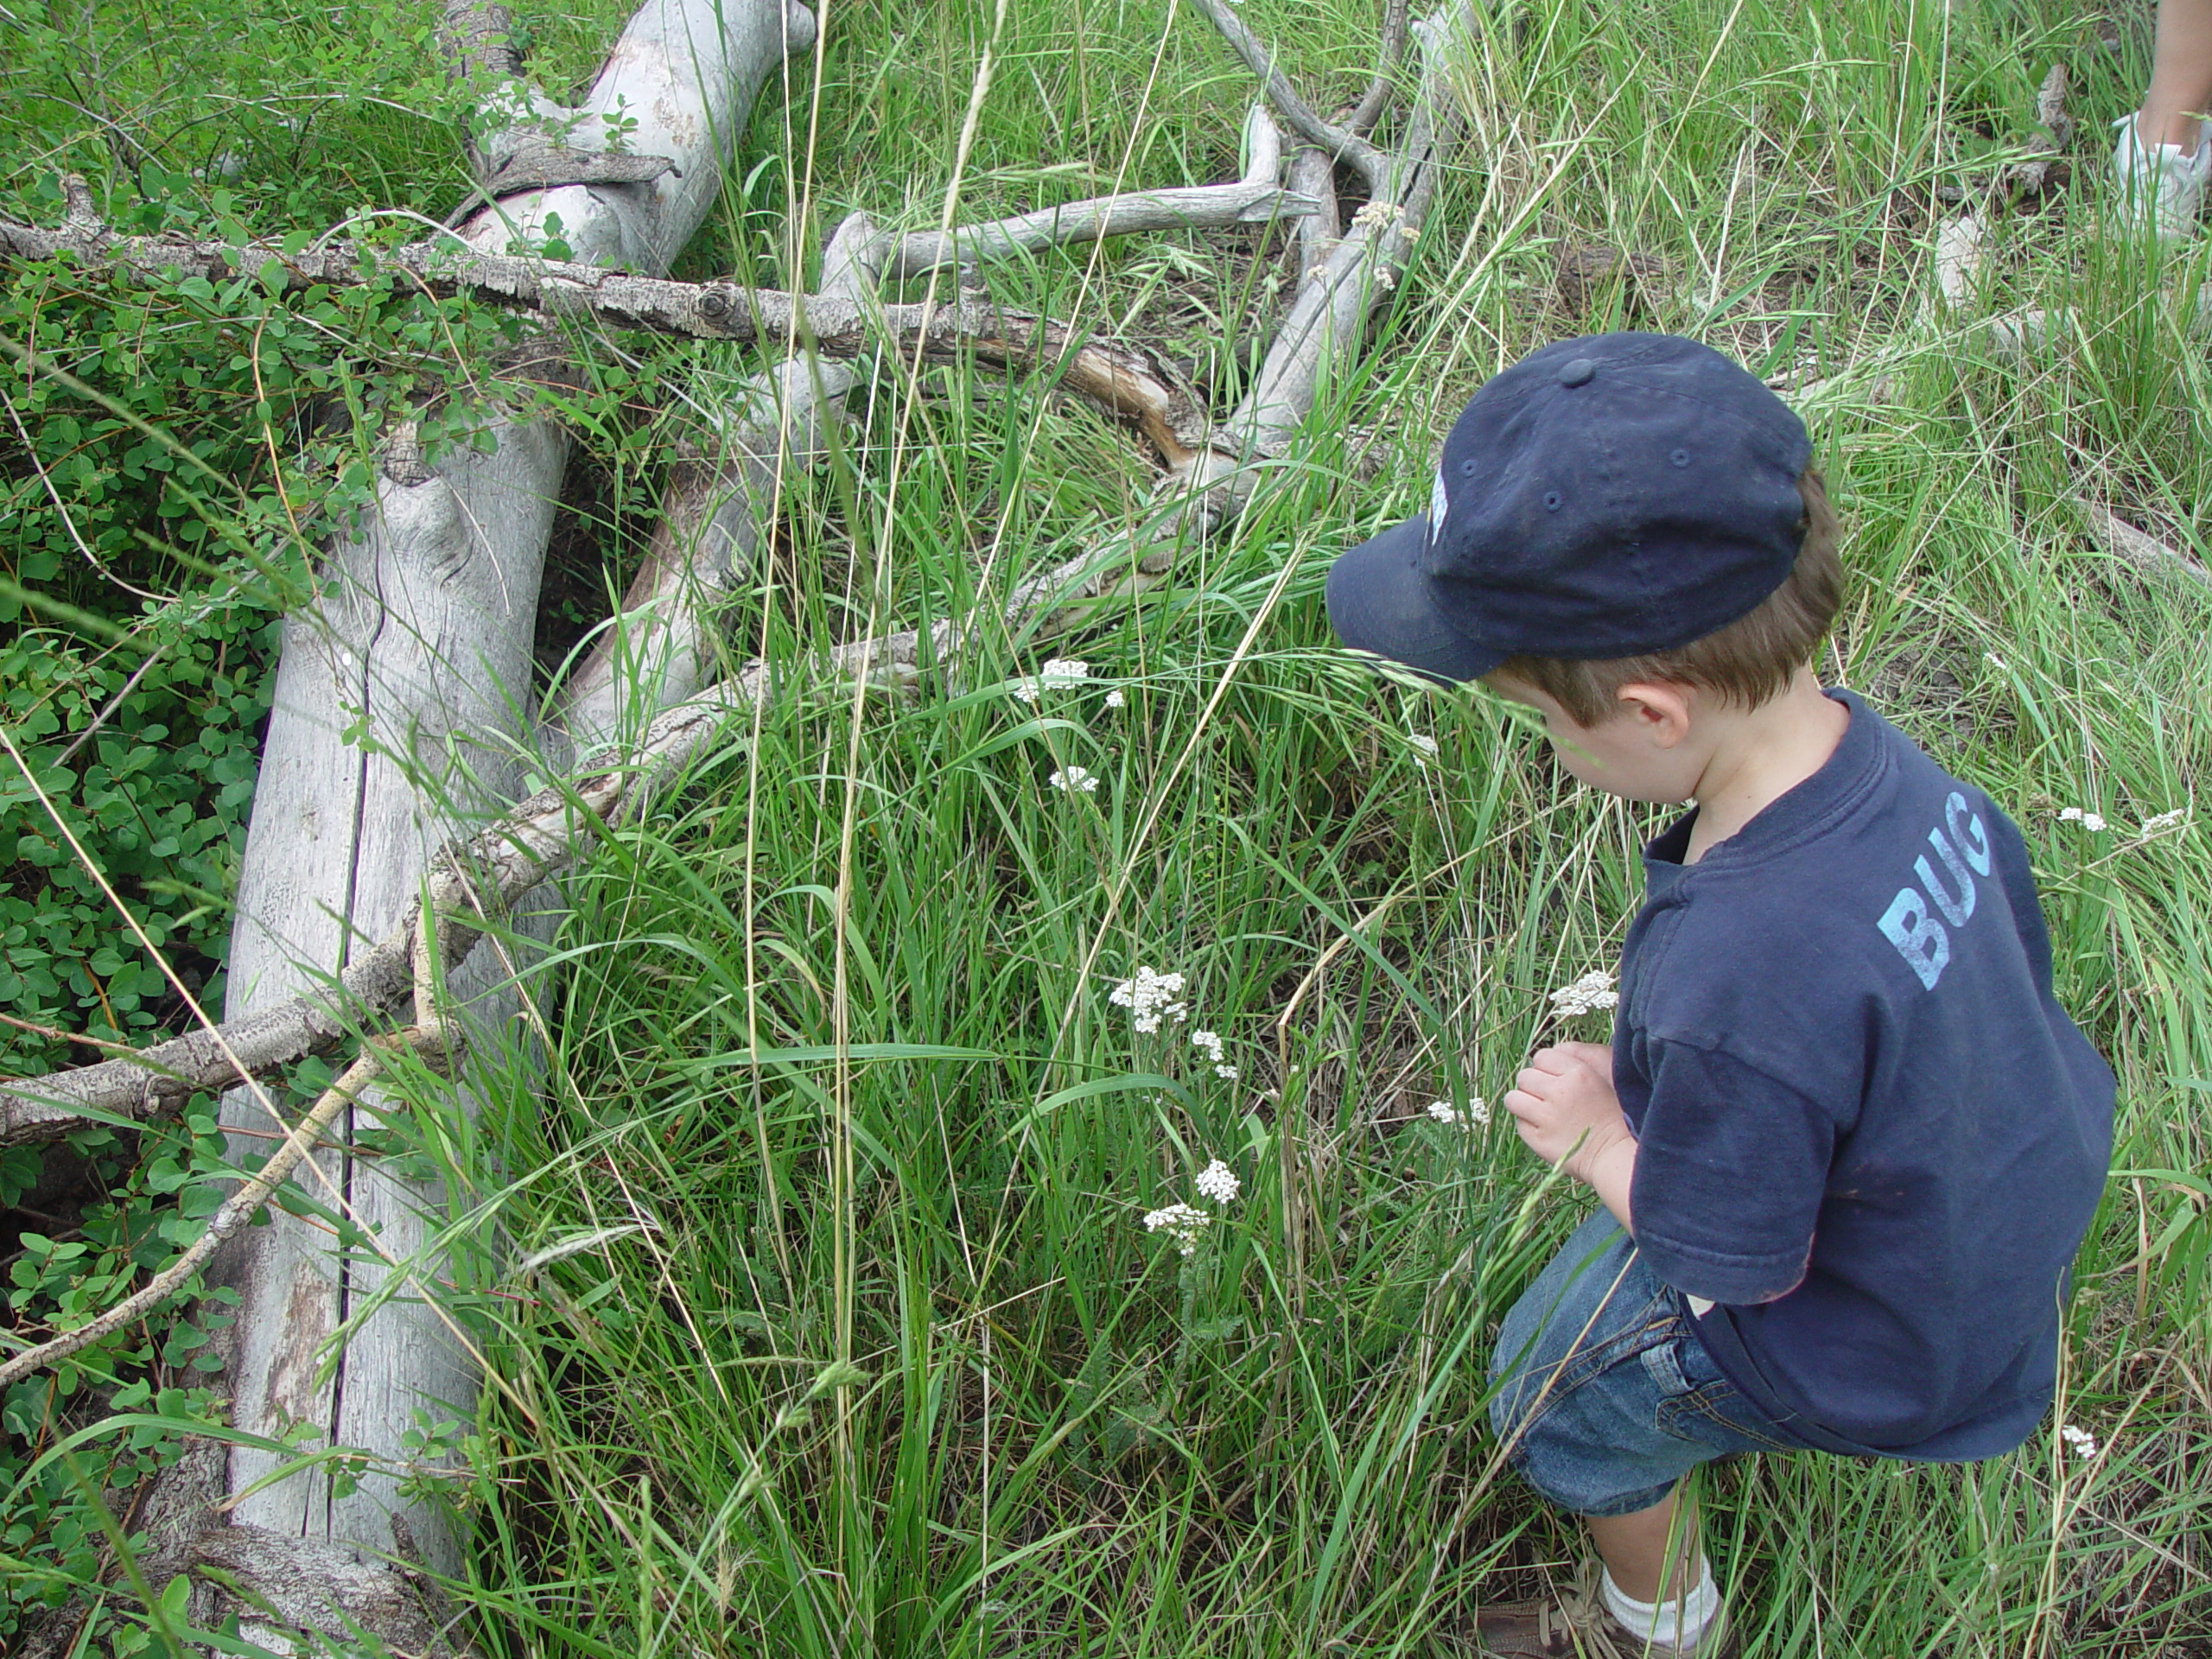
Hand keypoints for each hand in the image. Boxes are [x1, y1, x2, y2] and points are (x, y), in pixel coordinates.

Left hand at [1501, 1041, 1631, 1183]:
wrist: (1615, 1155)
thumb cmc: (1613, 1117)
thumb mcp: (1603, 1080)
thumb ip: (1577, 1062)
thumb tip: (1550, 1053)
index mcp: (1578, 1073)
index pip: (1542, 1056)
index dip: (1545, 1067)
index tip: (1552, 1078)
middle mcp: (1560, 1091)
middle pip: (1524, 1076)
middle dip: (1532, 1085)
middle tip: (1544, 1097)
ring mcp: (1546, 1116)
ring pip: (1513, 1098)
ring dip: (1522, 1103)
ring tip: (1536, 1111)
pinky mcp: (1537, 1138)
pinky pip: (1518, 1122)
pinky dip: (1527, 1124)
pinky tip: (1542, 1129)